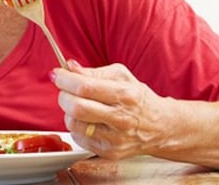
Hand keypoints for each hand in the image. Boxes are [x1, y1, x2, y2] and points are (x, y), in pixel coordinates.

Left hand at [52, 61, 169, 159]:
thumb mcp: (121, 76)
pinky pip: (78, 138)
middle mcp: (121, 118)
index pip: (85, 87)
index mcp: (125, 95)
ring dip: (68, 112)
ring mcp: (115, 138)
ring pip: (74, 124)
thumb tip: (70, 67)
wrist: (161, 127)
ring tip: (77, 106)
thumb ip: (94, 72)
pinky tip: (87, 120)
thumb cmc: (138, 99)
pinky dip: (76, 127)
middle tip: (65, 90)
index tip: (57, 74)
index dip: (65, 79)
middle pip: (77, 108)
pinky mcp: (109, 152)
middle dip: (63, 96)